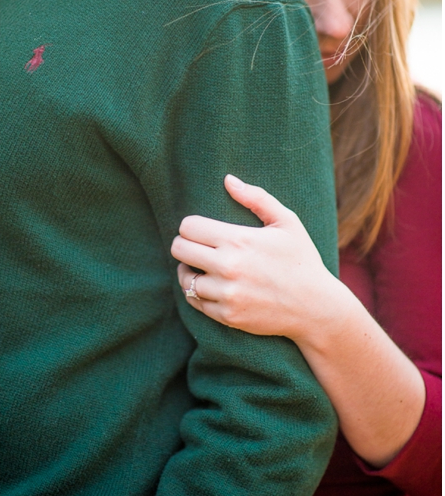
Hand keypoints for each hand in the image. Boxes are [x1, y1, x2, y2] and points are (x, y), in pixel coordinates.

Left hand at [170, 174, 342, 342]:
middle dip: (184, 245)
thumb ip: (257, 198)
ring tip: (202, 268)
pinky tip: (209, 286)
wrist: (317, 308)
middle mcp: (228, 267)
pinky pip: (194, 301)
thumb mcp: (287, 223)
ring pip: (184, 278)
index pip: (188, 226)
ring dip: (189, 272)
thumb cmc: (301, 261)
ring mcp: (227, 293)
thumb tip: (227, 179)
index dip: (191, 226)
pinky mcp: (226, 315)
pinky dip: (197, 293)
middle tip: (196, 248)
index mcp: (239, 240)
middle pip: (179, 249)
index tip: (200, 231)